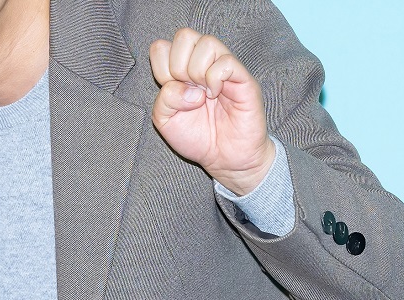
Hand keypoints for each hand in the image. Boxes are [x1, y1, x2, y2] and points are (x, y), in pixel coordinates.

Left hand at [150, 29, 275, 195]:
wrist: (223, 158)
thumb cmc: (196, 137)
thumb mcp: (165, 121)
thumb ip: (163, 99)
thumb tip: (185, 86)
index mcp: (181, 70)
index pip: (162, 46)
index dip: (161, 67)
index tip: (170, 90)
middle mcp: (202, 63)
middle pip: (184, 36)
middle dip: (177, 66)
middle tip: (186, 91)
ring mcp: (223, 68)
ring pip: (206, 43)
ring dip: (197, 72)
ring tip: (202, 95)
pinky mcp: (242, 77)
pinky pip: (225, 62)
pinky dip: (214, 79)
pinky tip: (215, 95)